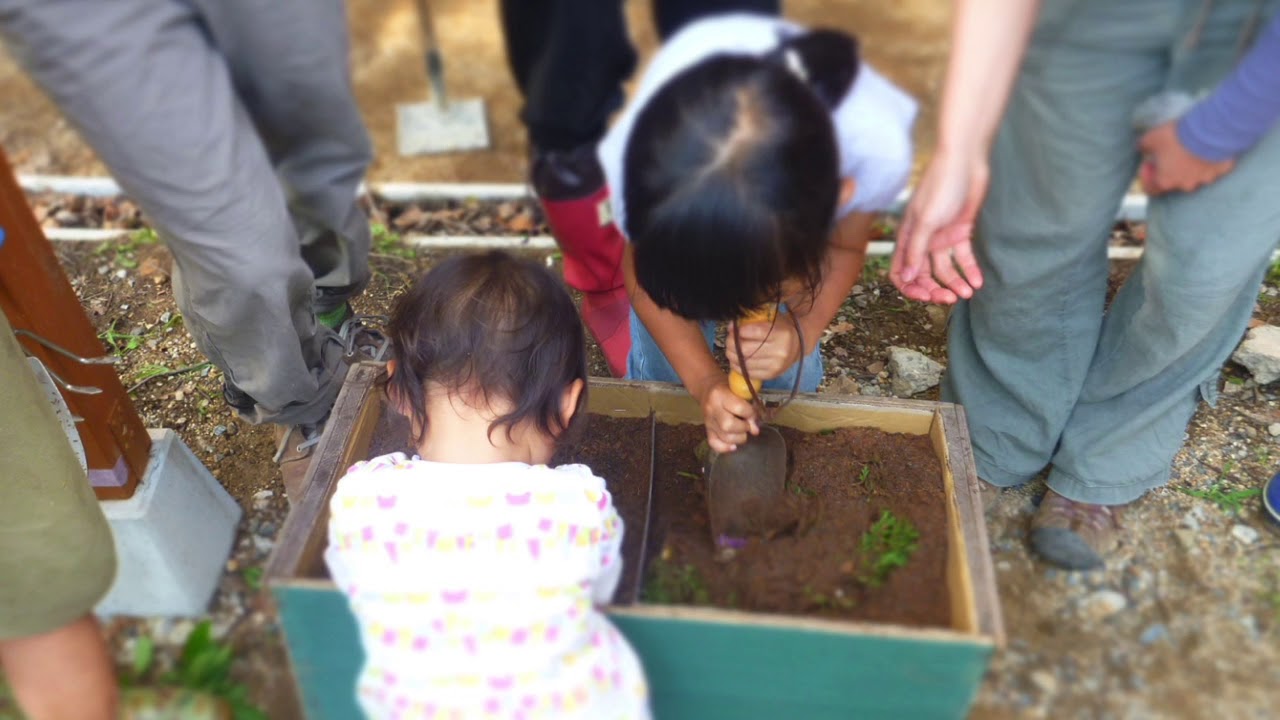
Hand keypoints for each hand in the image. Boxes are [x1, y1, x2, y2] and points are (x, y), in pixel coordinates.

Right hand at [696, 379, 758, 453]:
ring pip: (724, 437)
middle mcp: (711, 408)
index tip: (753, 413)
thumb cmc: (728, 387)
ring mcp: (708, 421)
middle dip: (743, 428)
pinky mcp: (706, 430)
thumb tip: (755, 429)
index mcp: (720, 394)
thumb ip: (749, 405)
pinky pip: (714, 444)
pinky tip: (733, 445)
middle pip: (728, 425)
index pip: (738, 408)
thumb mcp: (739, 389)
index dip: (750, 413)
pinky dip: (725, 447)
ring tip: (742, 432)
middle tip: (747, 424)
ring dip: (738, 438)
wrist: (708, 387)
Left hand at [725, 316, 801, 381]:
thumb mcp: (771, 319)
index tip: (732, 328)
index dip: (738, 330)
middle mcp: (780, 351)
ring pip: (745, 362)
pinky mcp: (771, 375)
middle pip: (746, 349)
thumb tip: (731, 327)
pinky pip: (748, 373)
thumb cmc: (780, 329)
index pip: (753, 332)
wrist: (797, 346)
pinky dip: (737, 366)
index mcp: (781, 333)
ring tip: (730, 350)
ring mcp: (776, 365)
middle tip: (728, 340)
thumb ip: (753, 321)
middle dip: (731, 344)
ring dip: (732, 356)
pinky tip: (736, 360)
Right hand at [892, 149, 988, 304]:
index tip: (925, 296)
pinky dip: (970, 269)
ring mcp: (942, 237)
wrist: (966, 162)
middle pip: (924, 274)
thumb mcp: (926, 220)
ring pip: (945, 269)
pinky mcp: (960, 232)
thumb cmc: (941, 186)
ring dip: (955, 282)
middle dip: (936, 288)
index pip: (901, 271)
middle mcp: (923, 241)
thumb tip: (906, 278)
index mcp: (907, 238)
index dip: (910, 287)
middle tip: (951, 298)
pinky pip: (964, 257)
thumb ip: (916, 250)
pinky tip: (977, 281)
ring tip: (968, 292)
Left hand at [1138, 121, 1234, 195]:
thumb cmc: (1176, 137)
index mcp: (1166, 181)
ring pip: (1196, 175)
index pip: (1151, 189)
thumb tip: (1142, 148)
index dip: (1147, 177)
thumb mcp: (1150, 138)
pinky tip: (1209, 148)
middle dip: (1171, 170)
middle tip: (1171, 154)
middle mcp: (1185, 184)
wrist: (1209, 130)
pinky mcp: (1221, 170)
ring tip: (1192, 149)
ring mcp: (1205, 178)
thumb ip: (1143, 147)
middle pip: (1175, 181)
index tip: (1148, 164)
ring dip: (1192, 166)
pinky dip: (1210, 160)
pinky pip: (1214, 167)